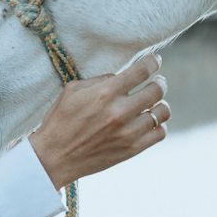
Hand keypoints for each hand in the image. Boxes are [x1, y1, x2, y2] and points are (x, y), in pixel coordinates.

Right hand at [28, 54, 169, 188]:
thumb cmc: (60, 121)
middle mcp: (120, 111)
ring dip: (160, 104)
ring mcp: (128, 132)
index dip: (153, 62)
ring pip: (162, 112)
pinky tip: (150, 122)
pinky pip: (159, 133)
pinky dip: (159, 125)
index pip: (141, 71)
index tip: (156, 60)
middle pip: (157, 90)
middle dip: (160, 82)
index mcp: (105, 93)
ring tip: (154, 103)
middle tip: (158, 82)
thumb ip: (99, 80)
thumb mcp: (72, 91)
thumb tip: (120, 77)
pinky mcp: (132, 149)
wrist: (54, 156)